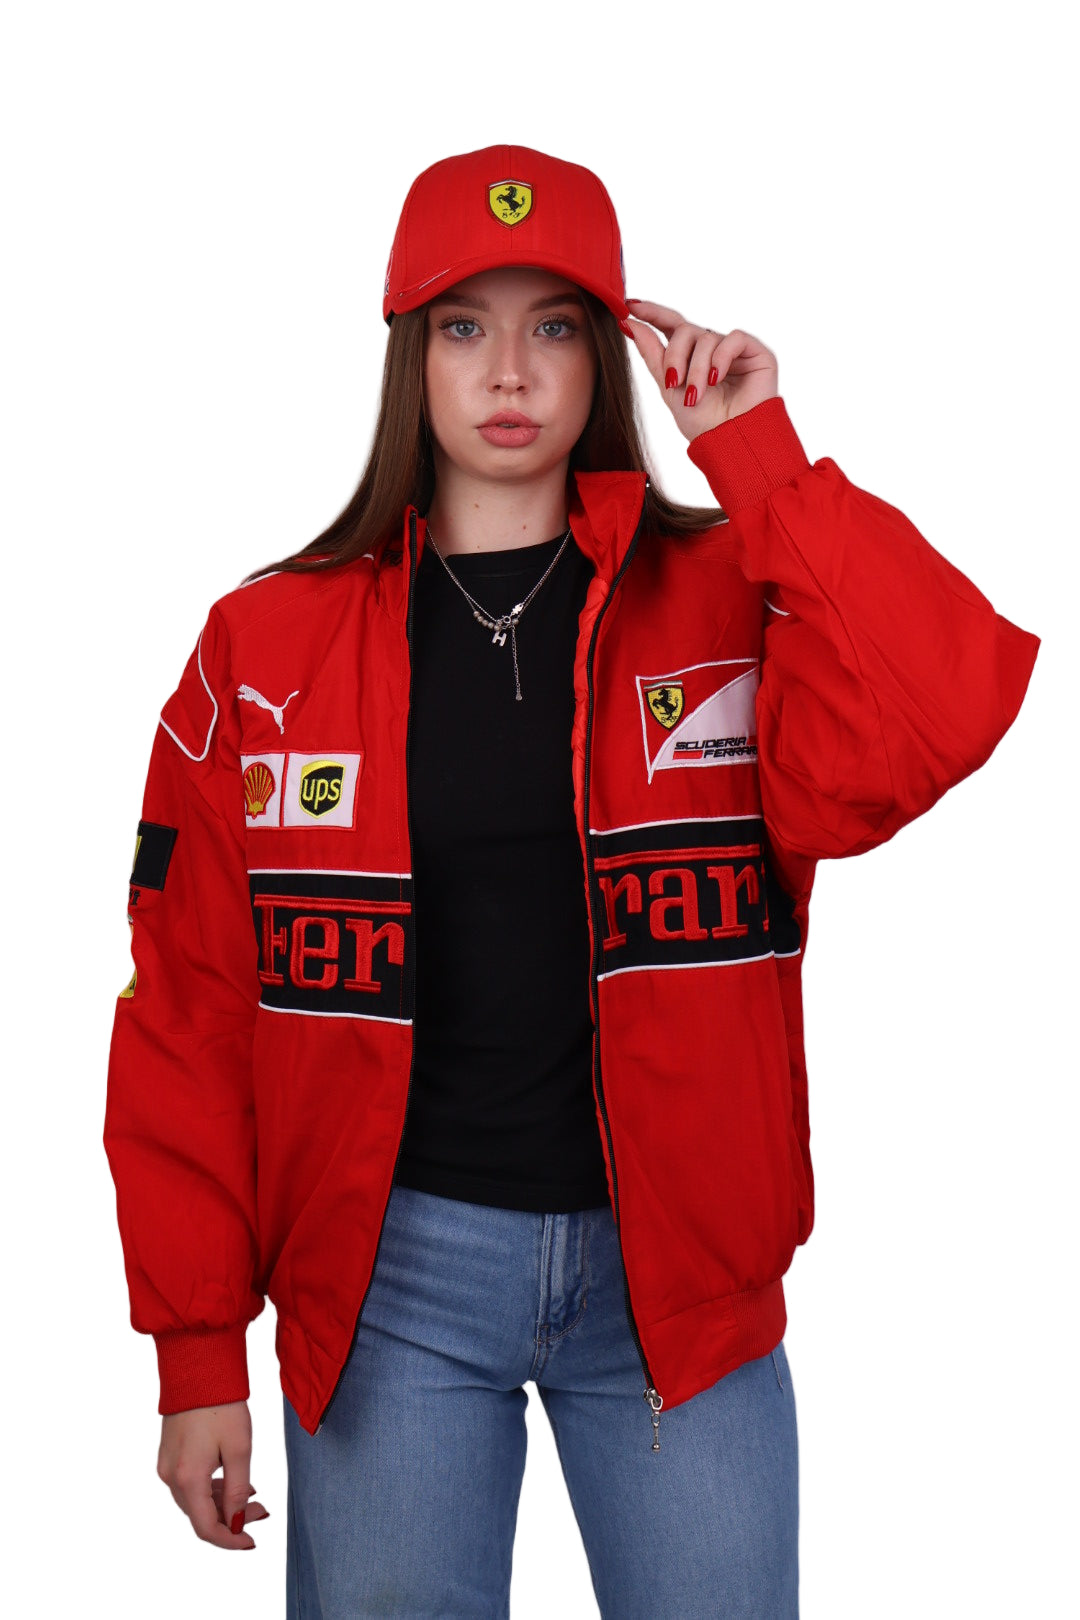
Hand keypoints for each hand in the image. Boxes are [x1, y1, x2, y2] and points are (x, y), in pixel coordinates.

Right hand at [157, 1400, 269, 1549]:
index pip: (206, 1528)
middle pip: (200, 1515)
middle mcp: (170, 1477)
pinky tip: (232, 1481)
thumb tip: (237, 1522)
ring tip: (253, 1495)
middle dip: (231, 1520)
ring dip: (223, 1503)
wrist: (197, 1368)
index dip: (230, 1540)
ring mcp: (166, 1465)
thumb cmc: (221, 1404)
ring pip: (195, 1500)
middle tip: (262, 1511)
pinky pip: (189, 1483)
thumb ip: (237, 1491)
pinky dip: (211, 1488)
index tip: (252, 1541)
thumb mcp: (239, 1449)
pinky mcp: (168, 1453)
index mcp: (187, 1479)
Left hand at [619, 299, 777, 440]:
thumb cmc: (702, 423)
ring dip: (696, 368)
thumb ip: (651, 353)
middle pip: (685, 331)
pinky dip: (721, 358)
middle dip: (674, 356)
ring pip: (706, 337)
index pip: (670, 325)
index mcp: (690, 356)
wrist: (729, 441)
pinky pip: (733, 338)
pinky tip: (717, 378)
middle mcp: (711, 349)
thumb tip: (629, 322)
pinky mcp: (755, 352)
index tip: (630, 307)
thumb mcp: (668, 387)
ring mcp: (733, 350)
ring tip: (696, 395)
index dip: (652, 313)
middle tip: (672, 382)